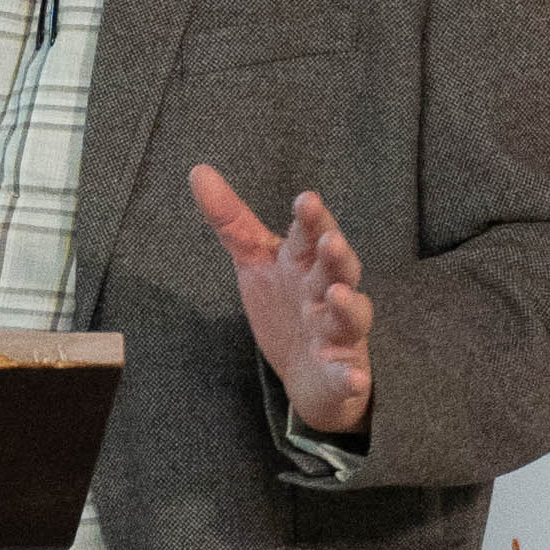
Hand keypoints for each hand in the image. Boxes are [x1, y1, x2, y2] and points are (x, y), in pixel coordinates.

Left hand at [189, 163, 373, 439]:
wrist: (307, 373)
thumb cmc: (285, 304)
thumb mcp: (255, 260)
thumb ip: (231, 219)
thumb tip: (198, 170)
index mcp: (305, 263)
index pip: (309, 235)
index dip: (310, 219)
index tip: (305, 200)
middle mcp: (327, 292)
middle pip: (337, 268)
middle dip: (336, 254)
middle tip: (331, 241)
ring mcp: (339, 332)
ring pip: (350, 316)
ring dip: (348, 305)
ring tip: (340, 295)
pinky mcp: (342, 371)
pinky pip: (349, 375)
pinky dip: (350, 377)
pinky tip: (351, 379)